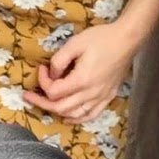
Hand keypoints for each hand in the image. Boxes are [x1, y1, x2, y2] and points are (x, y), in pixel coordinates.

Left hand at [23, 22, 137, 123]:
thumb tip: (51, 75)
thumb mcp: (75, 43)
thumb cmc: (101, 39)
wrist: (126, 40)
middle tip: (31, 95)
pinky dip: (77, 119)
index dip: (42, 81)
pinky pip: (90, 115)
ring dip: (57, 111)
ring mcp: (100, 97)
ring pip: (74, 115)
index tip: (42, 68)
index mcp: (81, 80)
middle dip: (42, 102)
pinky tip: (69, 117)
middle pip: (60, 107)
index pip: (54, 92)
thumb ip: (59, 60)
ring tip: (46, 104)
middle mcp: (90, 94)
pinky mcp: (108, 97)